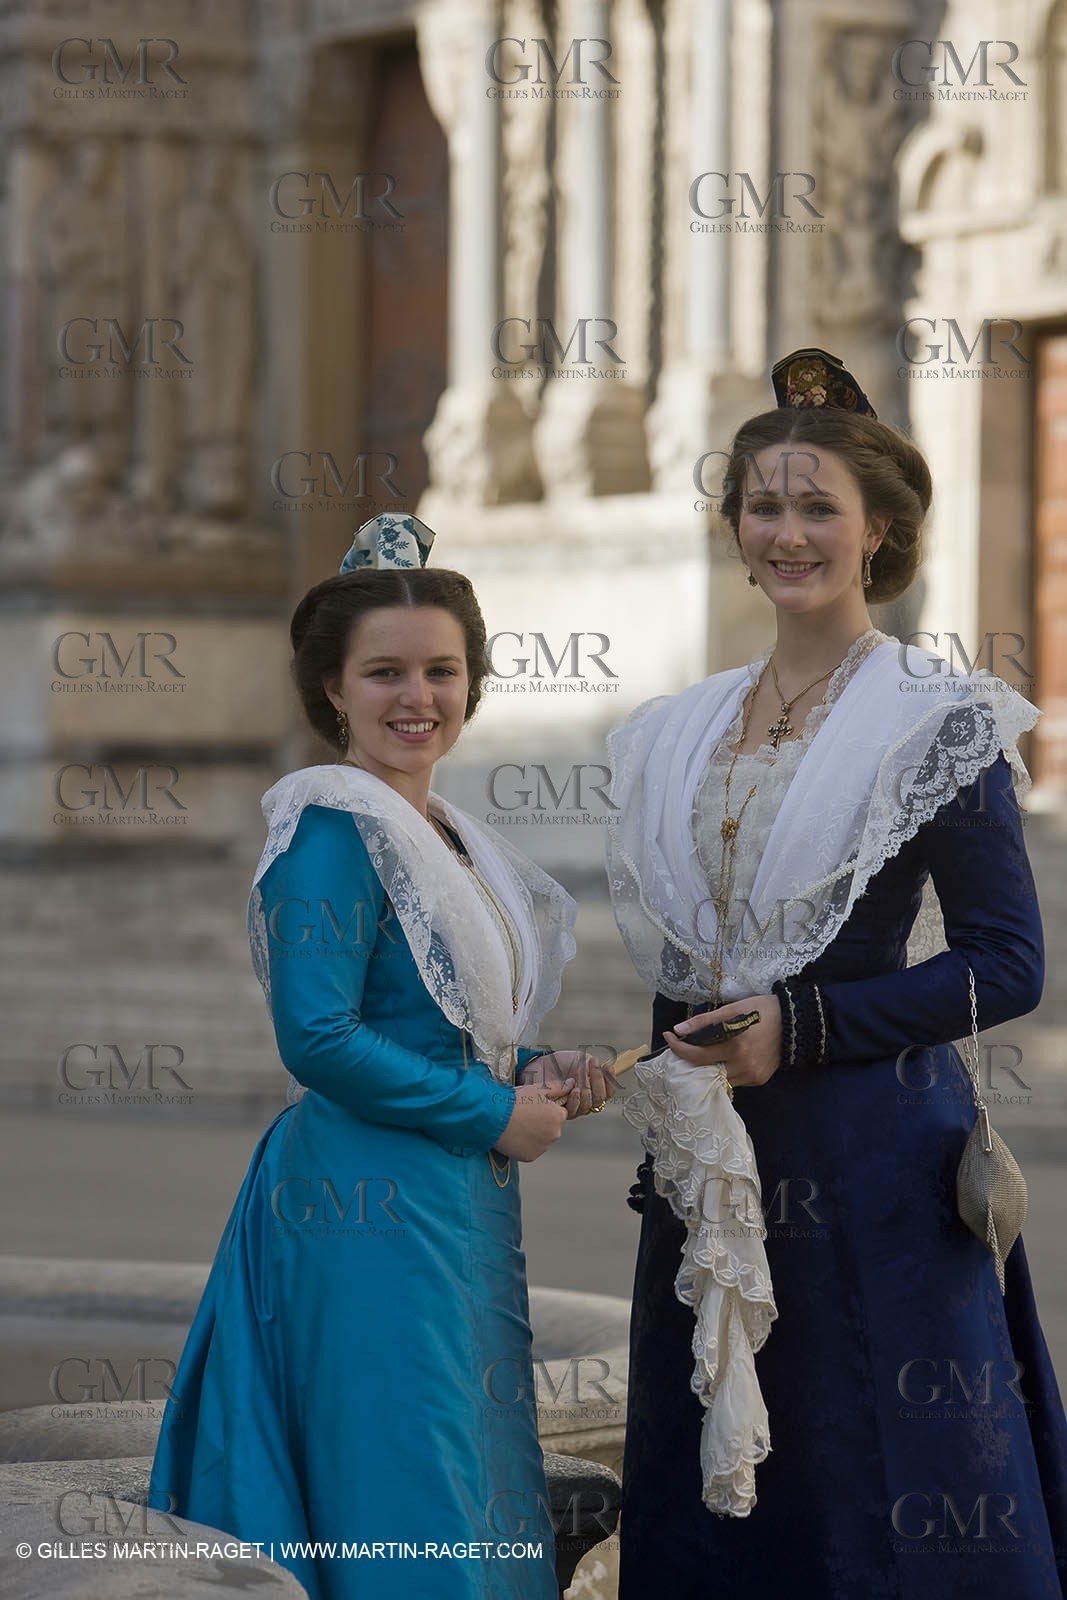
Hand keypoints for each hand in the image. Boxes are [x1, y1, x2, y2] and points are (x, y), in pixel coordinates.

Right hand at [494, 1081, 572, 1160]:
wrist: (494, 1117)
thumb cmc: (516, 1101)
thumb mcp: (537, 1089)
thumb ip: (558, 1087)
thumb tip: (572, 1083)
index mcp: (559, 1117)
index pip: (558, 1114)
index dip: (545, 1109)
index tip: (532, 1107)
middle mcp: (555, 1134)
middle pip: (551, 1128)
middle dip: (541, 1123)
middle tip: (524, 1116)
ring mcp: (543, 1147)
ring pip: (542, 1140)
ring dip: (534, 1135)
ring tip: (518, 1125)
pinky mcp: (531, 1156)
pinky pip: (531, 1150)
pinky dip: (525, 1145)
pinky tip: (515, 1136)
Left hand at [518, 1050, 617, 1117]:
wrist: (543, 1065)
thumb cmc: (562, 1063)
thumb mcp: (581, 1059)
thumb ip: (593, 1066)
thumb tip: (602, 1071)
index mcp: (594, 1088)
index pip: (608, 1090)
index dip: (610, 1079)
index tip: (607, 1066)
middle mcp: (587, 1099)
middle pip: (600, 1098)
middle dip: (598, 1080)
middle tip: (592, 1065)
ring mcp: (575, 1106)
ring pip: (589, 1105)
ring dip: (587, 1088)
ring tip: (581, 1074)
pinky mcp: (562, 1111)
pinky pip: (574, 1110)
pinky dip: (576, 1098)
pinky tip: (574, 1088)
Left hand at [664, 996, 781, 1087]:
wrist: (796, 1022)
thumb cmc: (762, 1010)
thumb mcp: (733, 1009)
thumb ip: (704, 1021)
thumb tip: (679, 1030)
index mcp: (735, 1046)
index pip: (697, 1055)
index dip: (679, 1048)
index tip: (668, 1036)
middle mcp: (743, 1066)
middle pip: (705, 1071)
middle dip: (691, 1060)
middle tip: (684, 1046)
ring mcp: (752, 1076)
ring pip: (719, 1078)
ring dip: (708, 1066)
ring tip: (703, 1051)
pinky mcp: (759, 1080)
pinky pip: (734, 1079)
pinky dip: (724, 1069)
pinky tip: (723, 1057)